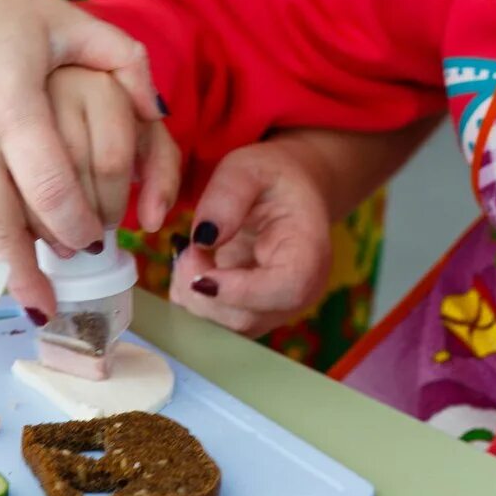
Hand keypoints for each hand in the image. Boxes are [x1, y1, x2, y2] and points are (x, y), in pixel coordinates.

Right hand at [0, 0, 158, 318]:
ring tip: (33, 256)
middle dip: (33, 270)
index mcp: (14, 104)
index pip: (53, 191)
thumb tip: (155, 112)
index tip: (92, 247)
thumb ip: (125, 61)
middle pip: (3, 230)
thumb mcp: (65, 19)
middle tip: (55, 293)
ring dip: (7, 236)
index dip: (77, 228)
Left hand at [172, 139, 336, 335]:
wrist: (292, 193)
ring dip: (194, 297)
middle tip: (187, 248)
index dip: (236, 289)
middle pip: (247, 318)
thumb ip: (226, 195)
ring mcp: (276, 309)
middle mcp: (299, 293)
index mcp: (309, 254)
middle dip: (202, 291)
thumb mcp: (248, 167)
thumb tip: (203, 238)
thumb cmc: (275, 178)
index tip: (198, 265)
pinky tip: (194, 267)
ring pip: (227, 328)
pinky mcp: (253, 314)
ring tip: (191, 253)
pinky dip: (194, 301)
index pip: (283, 289)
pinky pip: (217, 324)